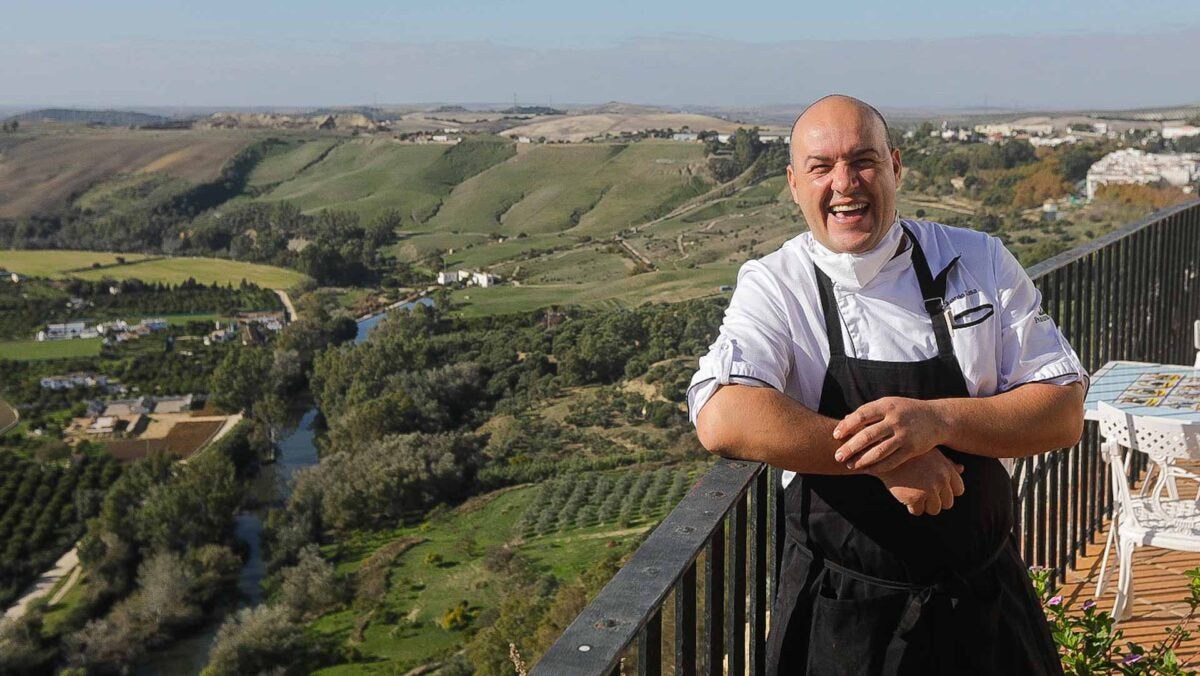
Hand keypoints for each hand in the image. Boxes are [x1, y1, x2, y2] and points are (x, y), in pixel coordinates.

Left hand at [832, 396, 947, 471]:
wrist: (936, 419)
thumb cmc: (905, 411)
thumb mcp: (888, 405)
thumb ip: (868, 412)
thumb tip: (844, 420)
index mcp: (887, 406)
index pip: (862, 415)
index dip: (847, 426)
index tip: (835, 435)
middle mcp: (895, 420)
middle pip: (868, 435)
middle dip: (850, 447)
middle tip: (837, 456)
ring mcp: (905, 435)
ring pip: (879, 451)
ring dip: (861, 460)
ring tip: (849, 465)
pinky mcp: (912, 449)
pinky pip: (892, 461)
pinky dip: (877, 467)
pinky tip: (866, 470)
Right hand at [867, 450, 964, 515]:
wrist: (885, 454)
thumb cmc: (909, 454)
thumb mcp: (931, 454)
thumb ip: (947, 464)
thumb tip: (962, 469)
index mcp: (947, 469)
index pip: (959, 490)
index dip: (946, 491)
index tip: (935, 488)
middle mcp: (941, 480)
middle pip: (948, 503)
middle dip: (935, 501)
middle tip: (921, 492)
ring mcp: (929, 489)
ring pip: (934, 509)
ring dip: (924, 505)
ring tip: (913, 493)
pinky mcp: (916, 497)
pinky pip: (917, 511)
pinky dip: (910, 507)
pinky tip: (904, 495)